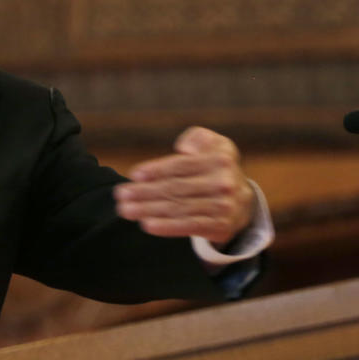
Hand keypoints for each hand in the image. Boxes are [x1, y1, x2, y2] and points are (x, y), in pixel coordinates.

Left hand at [113, 126, 253, 245]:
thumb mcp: (213, 143)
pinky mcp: (221, 226)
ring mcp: (224, 207)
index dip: (156, 170)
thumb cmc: (215, 166)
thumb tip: (183, 148)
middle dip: (144, 192)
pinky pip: (189, 226)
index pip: (181, 166)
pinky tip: (147, 225)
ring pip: (178, 208)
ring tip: (126, 210)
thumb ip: (198, 137)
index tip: (133, 175)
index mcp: (220, 159)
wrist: (243, 200)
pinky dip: (167, 227)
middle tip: (120, 194)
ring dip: (148, 210)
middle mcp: (224, 183)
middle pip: (175, 188)